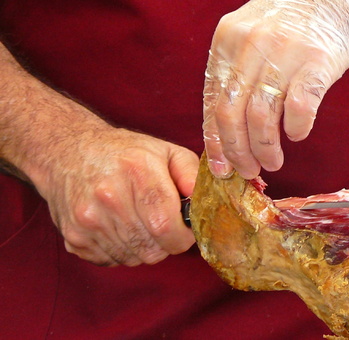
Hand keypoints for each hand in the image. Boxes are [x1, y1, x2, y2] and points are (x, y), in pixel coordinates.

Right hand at [36, 128, 198, 266]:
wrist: (67, 152)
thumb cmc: (125, 153)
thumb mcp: (166, 151)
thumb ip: (192, 175)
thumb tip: (204, 203)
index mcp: (137, 172)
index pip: (167, 227)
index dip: (183, 237)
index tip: (185, 230)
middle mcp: (109, 197)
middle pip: (153, 249)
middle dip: (166, 243)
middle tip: (163, 224)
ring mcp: (88, 220)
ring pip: (134, 258)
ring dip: (145, 247)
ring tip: (140, 222)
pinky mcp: (75, 238)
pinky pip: (113, 261)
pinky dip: (123, 250)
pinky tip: (120, 227)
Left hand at [202, 0, 348, 178]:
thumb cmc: (293, 23)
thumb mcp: (250, 37)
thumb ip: (234, 73)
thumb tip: (223, 130)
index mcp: (227, 41)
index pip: (212, 101)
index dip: (215, 141)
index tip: (220, 168)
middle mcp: (250, 46)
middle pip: (232, 114)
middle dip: (238, 152)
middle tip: (249, 170)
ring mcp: (284, 54)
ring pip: (262, 117)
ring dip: (266, 149)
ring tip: (273, 161)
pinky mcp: (317, 62)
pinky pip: (299, 109)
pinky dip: (296, 130)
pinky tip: (297, 135)